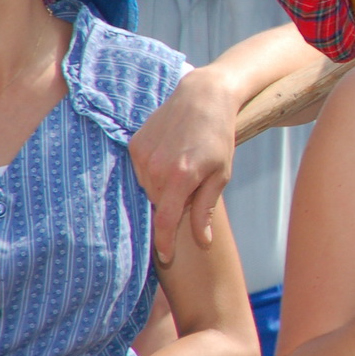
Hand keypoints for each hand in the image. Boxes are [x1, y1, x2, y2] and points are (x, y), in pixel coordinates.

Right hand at [131, 68, 238, 259]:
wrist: (203, 97)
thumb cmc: (219, 137)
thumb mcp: (221, 174)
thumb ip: (206, 209)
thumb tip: (201, 242)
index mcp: (181, 177)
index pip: (165, 221)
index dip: (164, 242)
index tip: (165, 258)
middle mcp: (156, 168)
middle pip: (158, 204)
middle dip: (173, 203)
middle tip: (192, 185)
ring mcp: (141, 155)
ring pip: (147, 188)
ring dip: (163, 187)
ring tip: (183, 166)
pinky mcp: (133, 144)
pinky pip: (140, 171)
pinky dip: (153, 172)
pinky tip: (170, 156)